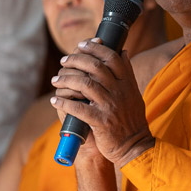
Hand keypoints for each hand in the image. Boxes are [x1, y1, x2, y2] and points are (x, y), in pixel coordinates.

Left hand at [51, 38, 154, 166]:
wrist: (134, 145)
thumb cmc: (131, 119)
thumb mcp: (134, 92)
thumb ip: (128, 73)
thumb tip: (123, 51)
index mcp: (127, 83)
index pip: (112, 58)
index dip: (96, 48)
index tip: (82, 45)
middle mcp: (120, 91)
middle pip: (95, 67)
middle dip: (76, 60)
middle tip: (64, 60)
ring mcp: (110, 106)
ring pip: (85, 84)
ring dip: (66, 79)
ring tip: (56, 80)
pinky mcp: (101, 122)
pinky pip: (79, 108)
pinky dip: (64, 102)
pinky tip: (55, 100)